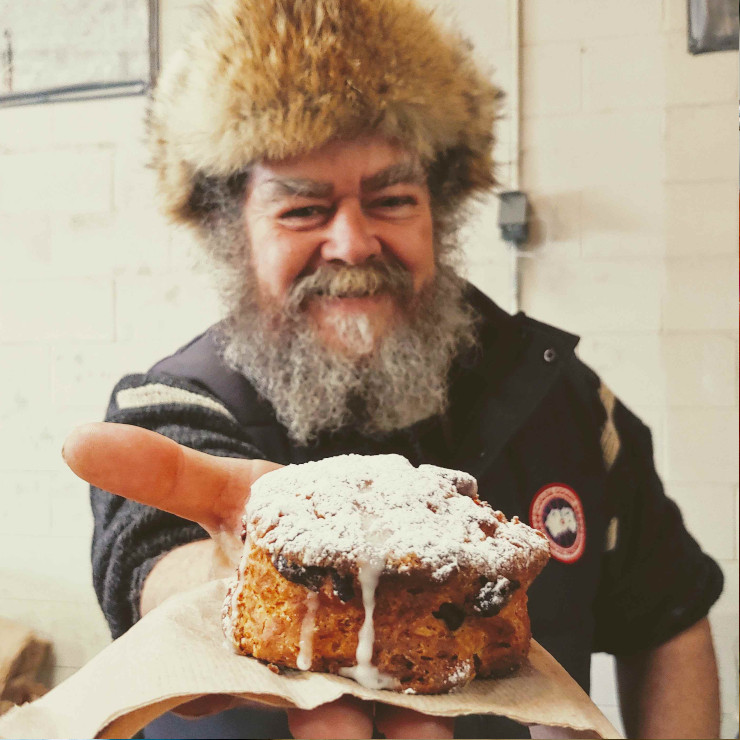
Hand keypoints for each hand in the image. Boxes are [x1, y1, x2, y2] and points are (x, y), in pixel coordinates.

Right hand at [63, 422, 454, 738]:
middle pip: (342, 707)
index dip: (309, 709)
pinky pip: (440, 654)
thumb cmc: (244, 522)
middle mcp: (310, 666)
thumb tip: (78, 441)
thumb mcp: (212, 493)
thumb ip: (161, 474)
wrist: (295, 521)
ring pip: (394, 696)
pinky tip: (503, 659)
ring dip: (426, 709)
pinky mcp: (412, 627)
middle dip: (369, 720)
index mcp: (256, 652)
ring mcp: (363, 654)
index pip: (278, 694)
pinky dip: (466, 656)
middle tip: (415, 734)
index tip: (334, 719)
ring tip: (454, 721)